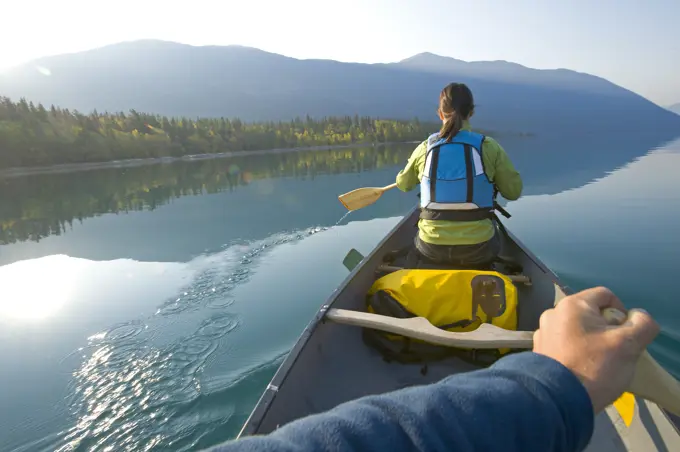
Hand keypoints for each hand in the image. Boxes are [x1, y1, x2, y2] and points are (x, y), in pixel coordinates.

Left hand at [532, 286, 659, 412]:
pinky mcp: (539, 351)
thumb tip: (637, 316)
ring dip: (590, 341)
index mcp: (572, 305)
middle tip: (614, 350)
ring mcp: (542, 332)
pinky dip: (575, 352)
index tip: (626, 333)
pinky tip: (581, 369)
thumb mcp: (628, 344)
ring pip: (576, 330)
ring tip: (598, 363)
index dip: (622, 311)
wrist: (558, 399)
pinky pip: (563, 344)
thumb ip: (641, 324)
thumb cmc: (594, 367)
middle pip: (589, 313)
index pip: (605, 295)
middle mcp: (553, 313)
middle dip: (606, 329)